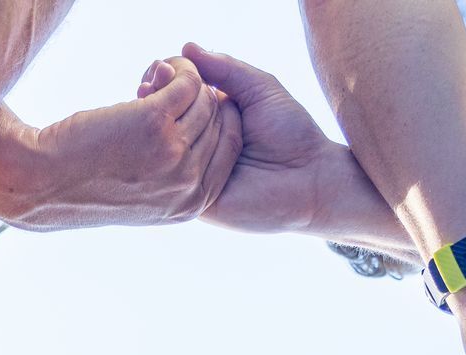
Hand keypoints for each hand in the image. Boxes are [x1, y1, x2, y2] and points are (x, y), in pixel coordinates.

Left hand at [0, 55, 241, 229]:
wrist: (42, 183)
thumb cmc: (85, 186)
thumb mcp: (143, 199)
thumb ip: (175, 181)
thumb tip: (197, 144)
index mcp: (192, 204)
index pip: (230, 148)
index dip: (218, 120)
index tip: (195, 107)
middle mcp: (189, 183)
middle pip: (221, 120)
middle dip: (203, 96)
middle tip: (174, 87)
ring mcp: (174, 152)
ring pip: (205, 97)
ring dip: (187, 77)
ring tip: (160, 77)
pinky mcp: (155, 120)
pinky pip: (188, 80)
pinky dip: (178, 66)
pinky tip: (157, 68)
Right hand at [178, 44, 342, 234]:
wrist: (309, 179)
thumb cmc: (291, 132)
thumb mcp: (259, 88)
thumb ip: (226, 67)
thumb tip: (186, 47)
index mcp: (210, 114)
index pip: (174, 92)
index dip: (164, 79)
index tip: (160, 70)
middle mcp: (198, 140)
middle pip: (162, 115)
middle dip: (160, 96)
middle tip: (157, 84)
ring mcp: (193, 169)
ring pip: (164, 142)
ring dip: (170, 122)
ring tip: (181, 111)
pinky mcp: (194, 197)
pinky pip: (175, 172)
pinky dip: (179, 153)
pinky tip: (182, 138)